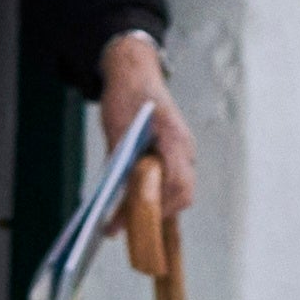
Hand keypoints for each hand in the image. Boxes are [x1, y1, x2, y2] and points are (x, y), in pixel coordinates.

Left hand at [99, 29, 198, 265]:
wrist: (135, 71)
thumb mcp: (117, 126)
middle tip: (128, 228)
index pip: (177, 183)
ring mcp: (183, 150)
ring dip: (158, 208)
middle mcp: (184, 146)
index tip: (133, 220)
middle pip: (183, 193)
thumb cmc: (127, 95)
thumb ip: (121, 158)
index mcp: (174, 137)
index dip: (157, 205)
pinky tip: (133, 203)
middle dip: (159, 214)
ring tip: (126, 221)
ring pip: (180, 190)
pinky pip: (172, 182)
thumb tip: (115, 195)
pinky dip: (156, 197)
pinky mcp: (174, 153)